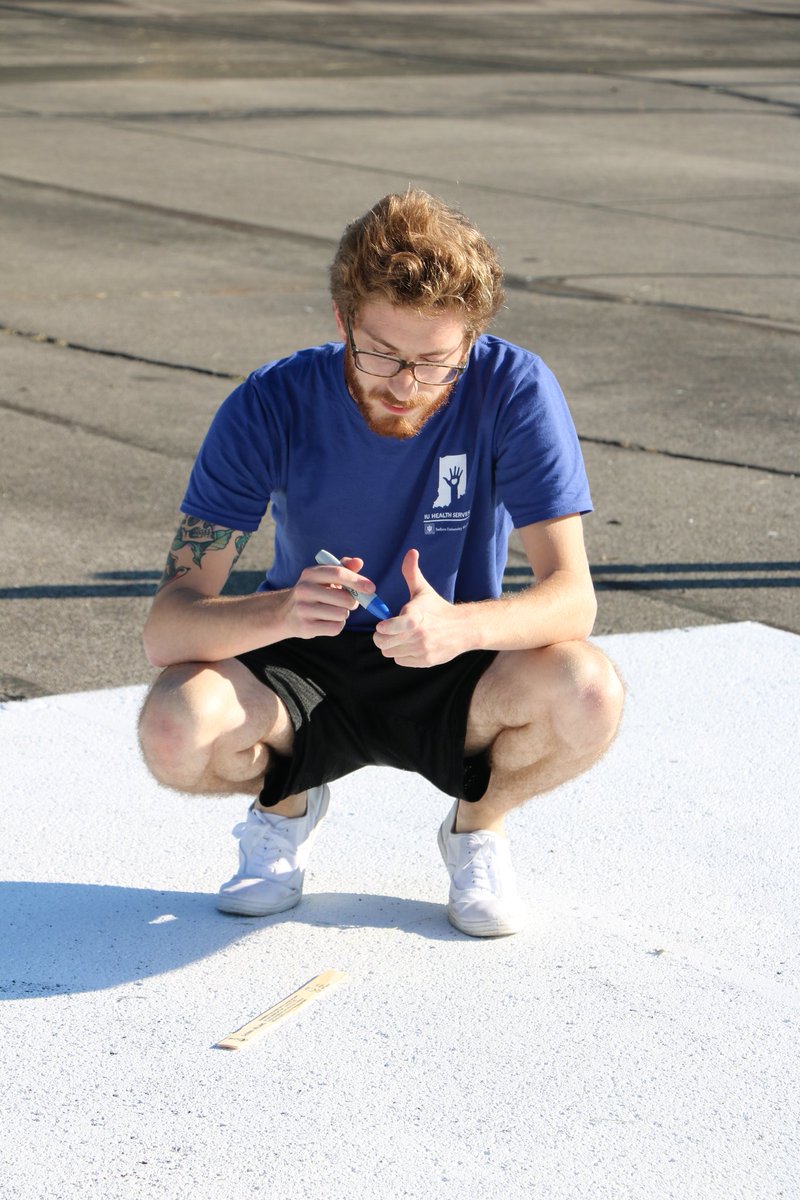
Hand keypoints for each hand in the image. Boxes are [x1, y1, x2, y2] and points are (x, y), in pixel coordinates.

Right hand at [279, 556, 374, 638]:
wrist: (284, 613)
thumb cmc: (312, 592)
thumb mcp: (323, 577)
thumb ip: (343, 568)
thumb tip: (358, 562)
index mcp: (310, 573)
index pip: (339, 573)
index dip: (358, 581)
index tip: (372, 588)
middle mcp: (304, 589)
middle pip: (345, 598)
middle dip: (352, 602)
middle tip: (346, 602)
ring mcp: (303, 609)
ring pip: (342, 614)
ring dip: (343, 614)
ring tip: (332, 611)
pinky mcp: (305, 627)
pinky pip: (336, 628)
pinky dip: (337, 625)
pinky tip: (326, 621)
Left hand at [372, 549, 463, 666]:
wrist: (463, 628)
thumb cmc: (437, 608)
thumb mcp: (423, 590)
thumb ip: (412, 573)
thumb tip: (411, 552)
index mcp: (416, 617)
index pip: (390, 627)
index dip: (383, 627)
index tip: (383, 625)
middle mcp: (419, 635)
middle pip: (383, 643)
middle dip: (382, 637)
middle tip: (387, 631)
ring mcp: (422, 650)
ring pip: (390, 653)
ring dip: (392, 646)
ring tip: (400, 636)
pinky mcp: (425, 661)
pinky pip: (400, 660)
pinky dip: (401, 654)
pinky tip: (410, 645)